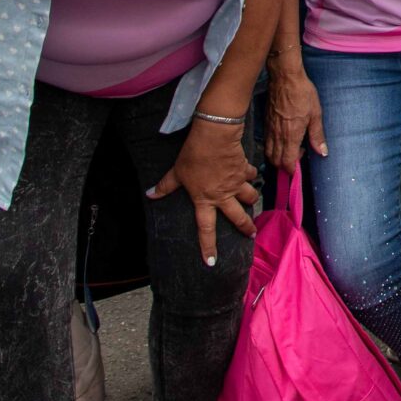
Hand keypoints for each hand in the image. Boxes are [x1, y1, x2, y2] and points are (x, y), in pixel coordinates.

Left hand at [150, 120, 259, 266]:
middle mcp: (223, 196)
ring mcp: (236, 183)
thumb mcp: (177, 172)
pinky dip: (251, 175)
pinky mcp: (244, 170)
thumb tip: (150, 194)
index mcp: (205, 200)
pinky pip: (251, 175)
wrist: (214, 138)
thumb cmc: (193, 156)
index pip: (205, 229)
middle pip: (238, 217)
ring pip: (250, 197)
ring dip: (251, 200)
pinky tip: (250, 173)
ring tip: (251, 201)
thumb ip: (165, 186)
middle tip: (251, 234)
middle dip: (246, 227)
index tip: (211, 262)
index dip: (208, 247)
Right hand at [267, 60, 325, 169]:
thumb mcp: (316, 114)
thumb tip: (322, 152)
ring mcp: (269, 129)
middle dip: (284, 166)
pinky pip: (266, 142)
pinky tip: (282, 140)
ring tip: (290, 150)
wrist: (285, 78)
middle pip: (275, 161)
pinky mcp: (265, 123)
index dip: (292, 170)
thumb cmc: (302, 93)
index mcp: (291, 135)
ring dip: (277, 158)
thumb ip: (317, 135)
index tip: (298, 168)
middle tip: (296, 158)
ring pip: (268, 153)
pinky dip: (272, 148)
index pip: (287, 162)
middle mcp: (278, 135)